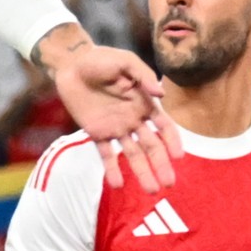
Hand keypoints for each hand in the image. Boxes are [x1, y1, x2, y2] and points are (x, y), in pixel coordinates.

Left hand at [41, 29, 175, 191]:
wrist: (72, 65)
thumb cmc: (102, 60)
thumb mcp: (126, 61)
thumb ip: (143, 76)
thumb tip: (162, 93)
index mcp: (145, 104)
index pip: (165, 127)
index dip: (172, 141)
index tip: (178, 157)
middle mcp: (134, 119)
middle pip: (151, 146)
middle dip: (161, 165)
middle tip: (169, 184)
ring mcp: (115, 128)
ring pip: (132, 155)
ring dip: (142, 173)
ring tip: (151, 190)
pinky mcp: (96, 133)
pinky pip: (106, 154)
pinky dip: (111, 169)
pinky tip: (117, 185)